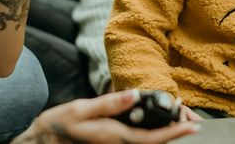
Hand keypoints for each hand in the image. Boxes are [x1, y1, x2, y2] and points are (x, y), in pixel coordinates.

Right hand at [14, 90, 199, 143]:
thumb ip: (109, 103)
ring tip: (177, 114)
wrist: (43, 140)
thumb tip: (133, 95)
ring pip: (145, 140)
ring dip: (162, 130)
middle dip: (172, 131)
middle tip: (190, 117)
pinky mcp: (111, 142)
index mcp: (113, 137)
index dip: (174, 134)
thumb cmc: (58, 125)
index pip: (151, 139)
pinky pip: (135, 138)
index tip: (192, 127)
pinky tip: (151, 117)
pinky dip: (148, 129)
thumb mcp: (82, 108)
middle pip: (153, 142)